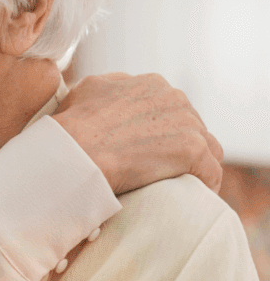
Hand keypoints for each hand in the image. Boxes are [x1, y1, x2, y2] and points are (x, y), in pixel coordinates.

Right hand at [54, 73, 223, 194]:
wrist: (74, 151)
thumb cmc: (71, 126)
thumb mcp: (85, 91)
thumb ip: (107, 88)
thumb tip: (110, 94)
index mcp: (151, 84)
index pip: (170, 108)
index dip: (161, 130)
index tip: (149, 148)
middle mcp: (173, 97)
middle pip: (191, 126)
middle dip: (178, 146)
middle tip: (161, 170)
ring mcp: (186, 123)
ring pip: (207, 147)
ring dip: (195, 165)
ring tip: (179, 184)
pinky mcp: (193, 150)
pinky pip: (211, 171)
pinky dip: (204, 184)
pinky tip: (193, 196)